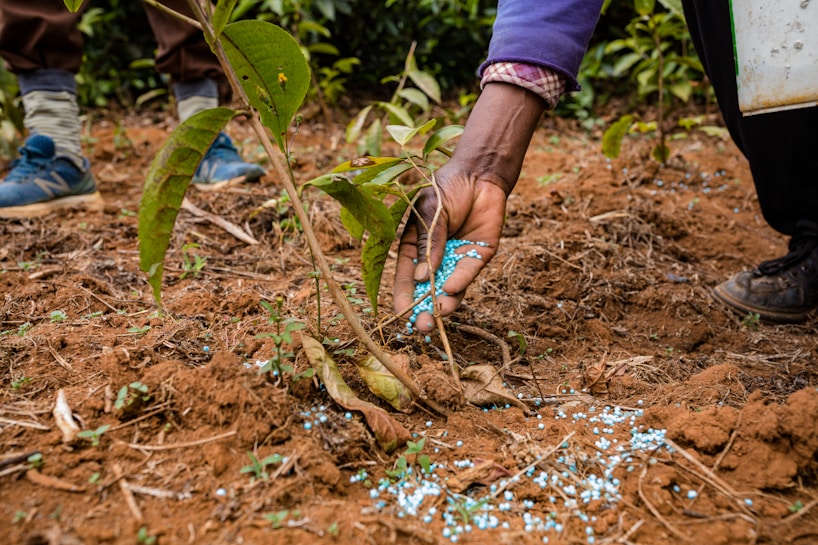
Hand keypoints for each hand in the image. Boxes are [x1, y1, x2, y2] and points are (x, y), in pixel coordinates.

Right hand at [391, 82, 546, 331]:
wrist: (480, 174)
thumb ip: (428, 242)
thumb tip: (421, 276)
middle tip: (423, 326)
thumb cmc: (447, 188)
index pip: (406, 276)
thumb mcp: (431, 212)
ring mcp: (457, 258)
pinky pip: (468, 272)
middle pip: (427, 288)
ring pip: (449, 287)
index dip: (403, 295)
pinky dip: (460, 281)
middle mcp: (435, 257)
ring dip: (444, 303)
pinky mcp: (478, 256)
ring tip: (439, 315)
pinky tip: (452, 290)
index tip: (401, 313)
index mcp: (415, 246)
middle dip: (424, 307)